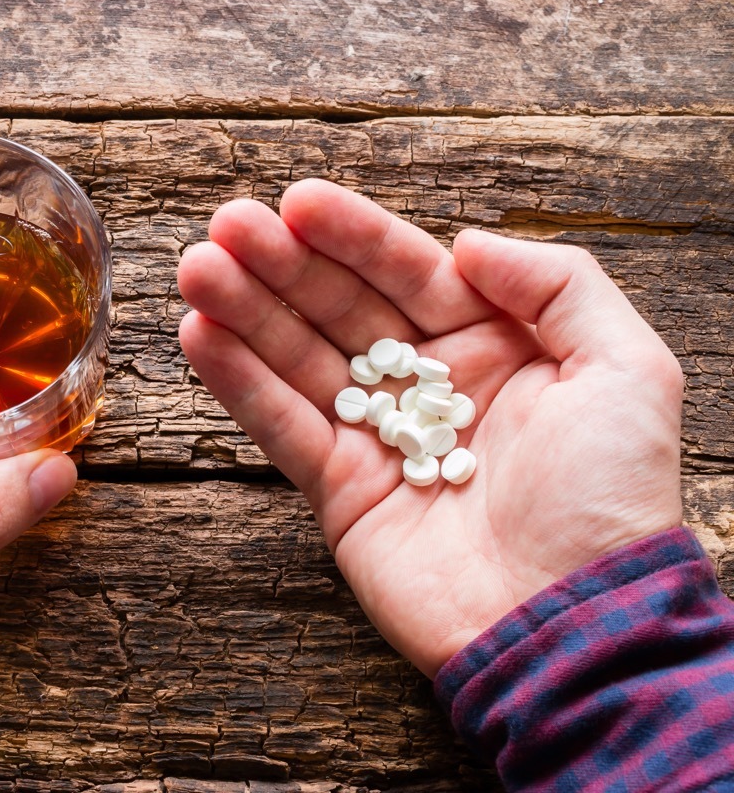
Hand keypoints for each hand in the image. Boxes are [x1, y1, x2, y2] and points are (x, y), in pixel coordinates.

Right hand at [177, 179, 681, 676]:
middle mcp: (429, 386)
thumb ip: (557, 285)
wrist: (572, 622)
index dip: (354, 236)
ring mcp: (379, 439)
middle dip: (283, 264)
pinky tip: (199, 334)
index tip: (298, 201)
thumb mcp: (627, 369)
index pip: (410, 274)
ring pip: (300, 359)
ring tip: (196, 267)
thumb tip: (467, 243)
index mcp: (494, 347)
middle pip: (342, 308)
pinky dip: (239, 383)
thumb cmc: (610, 499)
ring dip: (246, 311)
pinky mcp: (340, 491)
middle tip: (226, 225)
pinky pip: (281, 426)